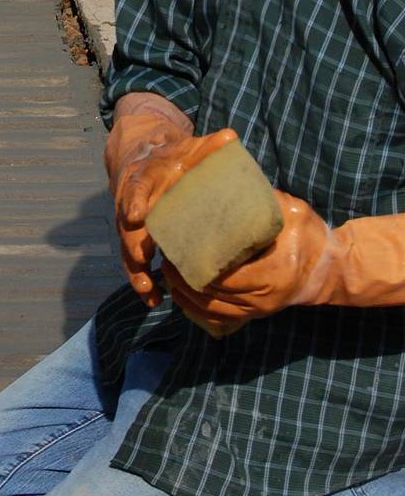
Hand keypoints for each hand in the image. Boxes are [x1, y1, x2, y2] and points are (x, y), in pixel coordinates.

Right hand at [105, 97, 235, 306]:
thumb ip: (210, 145)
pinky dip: (143, 279)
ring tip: (151, 292)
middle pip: (127, 228)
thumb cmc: (173, 154)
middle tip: (143, 263)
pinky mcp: (136, 238)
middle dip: (133, 247)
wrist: (143, 153)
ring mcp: (131, 223)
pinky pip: (135, 261)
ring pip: (128, 249)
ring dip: (137, 271)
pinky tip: (154, 300)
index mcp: (144, 178)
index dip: (134, 201)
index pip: (135, 188)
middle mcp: (132, 203)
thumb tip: (231, 138)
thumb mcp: (190, 146)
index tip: (135, 216)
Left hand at [164, 199, 404, 335]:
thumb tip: (222, 177)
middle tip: (165, 255)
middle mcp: (263, 298)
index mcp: (271, 272)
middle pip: (211, 294)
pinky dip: (196, 308)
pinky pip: (219, 319)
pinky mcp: (254, 315)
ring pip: (211, 309)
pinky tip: (182, 293)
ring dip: (185, 293)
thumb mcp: (290, 210)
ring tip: (168, 271)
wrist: (330, 268)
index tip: (175, 245)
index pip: (222, 274)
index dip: (193, 262)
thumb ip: (259, 199)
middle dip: (183, 276)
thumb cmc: (308, 233)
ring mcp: (258, 311)